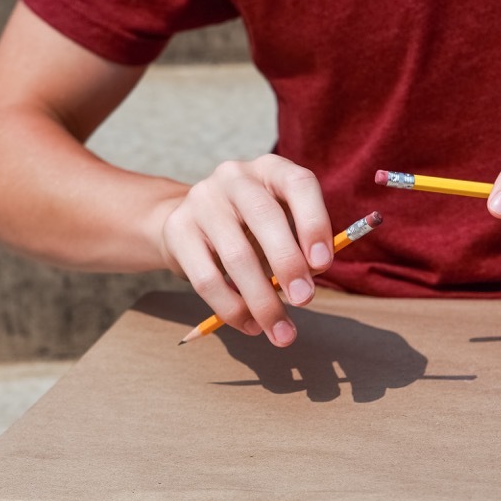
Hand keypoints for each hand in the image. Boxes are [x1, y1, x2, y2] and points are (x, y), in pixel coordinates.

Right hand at [159, 154, 332, 346]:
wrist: (187, 221)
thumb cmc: (249, 227)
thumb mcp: (279, 223)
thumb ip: (300, 246)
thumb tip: (310, 280)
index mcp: (271, 169)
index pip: (299, 184)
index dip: (314, 223)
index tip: (323, 264)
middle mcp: (235, 177)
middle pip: (265, 217)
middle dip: (289, 264)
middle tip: (305, 300)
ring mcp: (202, 200)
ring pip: (236, 255)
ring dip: (262, 300)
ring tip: (280, 331)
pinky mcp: (178, 230)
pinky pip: (207, 278)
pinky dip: (231, 308)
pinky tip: (249, 325)